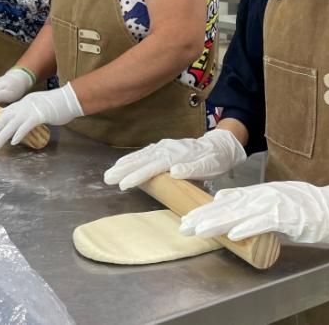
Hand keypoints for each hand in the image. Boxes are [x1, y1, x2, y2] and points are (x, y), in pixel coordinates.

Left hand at [0, 84, 82, 151]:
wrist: (69, 98)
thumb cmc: (53, 104)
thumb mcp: (33, 105)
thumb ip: (20, 110)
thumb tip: (6, 114)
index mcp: (20, 104)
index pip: (2, 117)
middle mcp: (22, 106)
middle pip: (2, 121)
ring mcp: (30, 110)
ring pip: (11, 125)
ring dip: (1, 137)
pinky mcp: (40, 115)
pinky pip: (26, 126)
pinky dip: (19, 134)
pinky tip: (13, 142)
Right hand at [103, 128, 245, 190]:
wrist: (220, 145)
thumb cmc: (215, 159)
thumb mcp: (210, 166)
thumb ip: (193, 169)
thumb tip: (174, 171)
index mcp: (178, 155)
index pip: (154, 166)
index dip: (138, 175)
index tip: (124, 184)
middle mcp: (168, 149)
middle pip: (143, 159)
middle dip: (124, 169)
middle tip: (108, 178)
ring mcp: (165, 146)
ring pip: (142, 155)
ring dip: (125, 163)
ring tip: (110, 172)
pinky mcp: (164, 147)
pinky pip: (145, 152)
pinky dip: (133, 157)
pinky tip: (123, 163)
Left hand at [180, 181, 328, 243]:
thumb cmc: (303, 206)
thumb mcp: (271, 198)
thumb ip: (249, 202)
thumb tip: (226, 201)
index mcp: (257, 193)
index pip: (225, 201)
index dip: (205, 210)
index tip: (187, 218)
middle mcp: (261, 196)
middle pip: (226, 207)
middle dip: (203, 217)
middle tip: (183, 226)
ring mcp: (272, 204)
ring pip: (239, 213)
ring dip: (218, 222)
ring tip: (199, 229)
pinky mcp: (285, 216)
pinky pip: (262, 222)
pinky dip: (247, 228)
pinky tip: (232, 234)